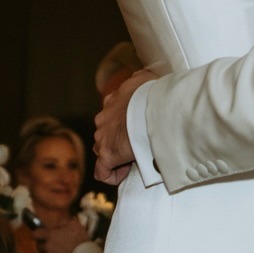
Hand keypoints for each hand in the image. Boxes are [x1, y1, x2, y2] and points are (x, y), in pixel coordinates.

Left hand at [94, 67, 156, 184]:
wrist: (152, 109)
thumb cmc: (152, 94)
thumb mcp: (144, 79)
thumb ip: (139, 80)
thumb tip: (141, 78)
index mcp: (111, 101)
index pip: (110, 114)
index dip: (121, 123)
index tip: (135, 127)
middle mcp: (103, 118)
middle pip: (104, 132)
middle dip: (117, 139)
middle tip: (136, 142)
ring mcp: (102, 137)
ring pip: (102, 150)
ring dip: (115, 154)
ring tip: (134, 155)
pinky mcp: (106, 155)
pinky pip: (102, 171)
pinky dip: (112, 174)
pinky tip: (126, 171)